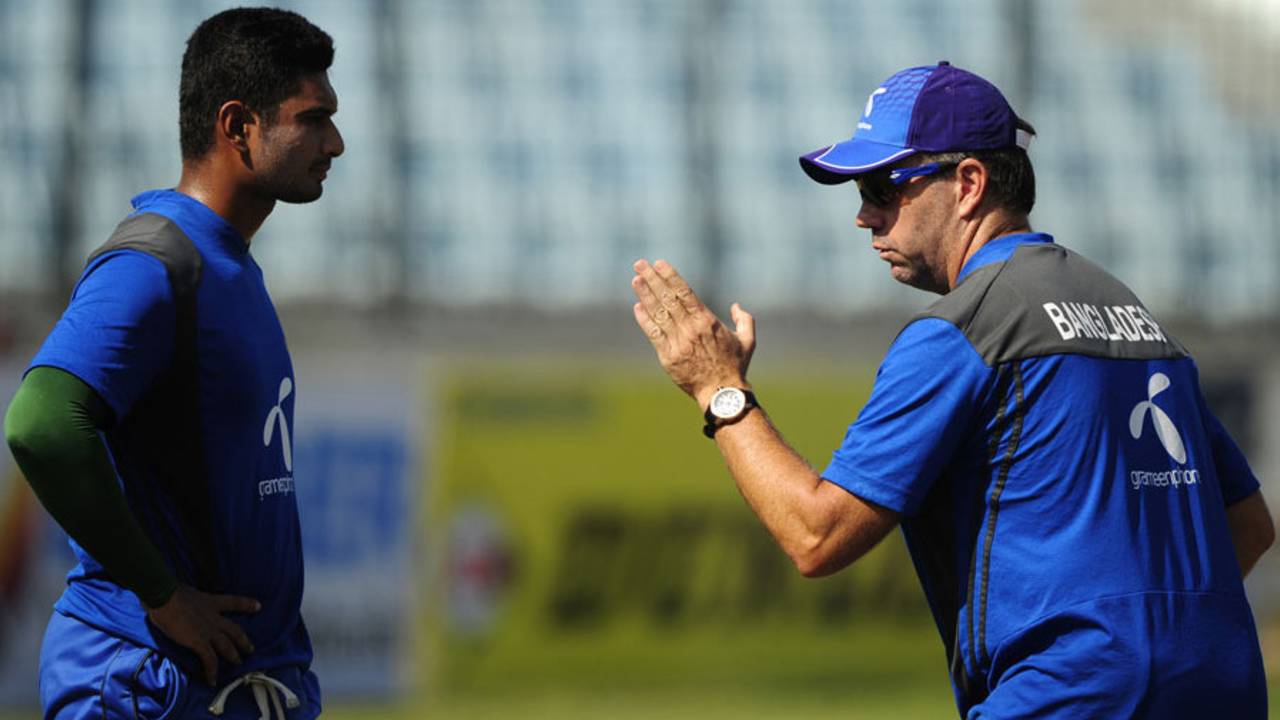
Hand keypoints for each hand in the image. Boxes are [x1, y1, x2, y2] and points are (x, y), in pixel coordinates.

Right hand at [144, 583, 259, 685]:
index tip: (258, 606)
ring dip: (233, 656)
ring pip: (227, 646)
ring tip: (238, 663)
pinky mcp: (199, 642)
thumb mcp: (187, 591)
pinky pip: (209, 660)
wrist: (165, 597)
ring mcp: (208, 630)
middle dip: (243, 640)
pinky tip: (212, 681)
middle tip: (251, 649)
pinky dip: (212, 671)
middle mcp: (214, 617)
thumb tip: (180, 597)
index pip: (234, 602)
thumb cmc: (170, 591)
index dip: (247, 605)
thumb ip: (190, 598)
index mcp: (211, 602)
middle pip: (235, 630)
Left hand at [630, 259, 755, 406]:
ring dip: (645, 295)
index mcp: (707, 320)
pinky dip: (645, 320)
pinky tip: (638, 307)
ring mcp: (678, 342)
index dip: (670, 276)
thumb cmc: (735, 366)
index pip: (684, 292)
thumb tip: (736, 306)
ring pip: (659, 313)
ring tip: (635, 280)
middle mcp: (690, 328)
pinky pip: (654, 334)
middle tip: (640, 264)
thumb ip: (744, 320)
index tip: (659, 264)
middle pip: (668, 298)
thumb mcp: (748, 340)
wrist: (722, 392)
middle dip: (652, 279)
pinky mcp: (668, 356)